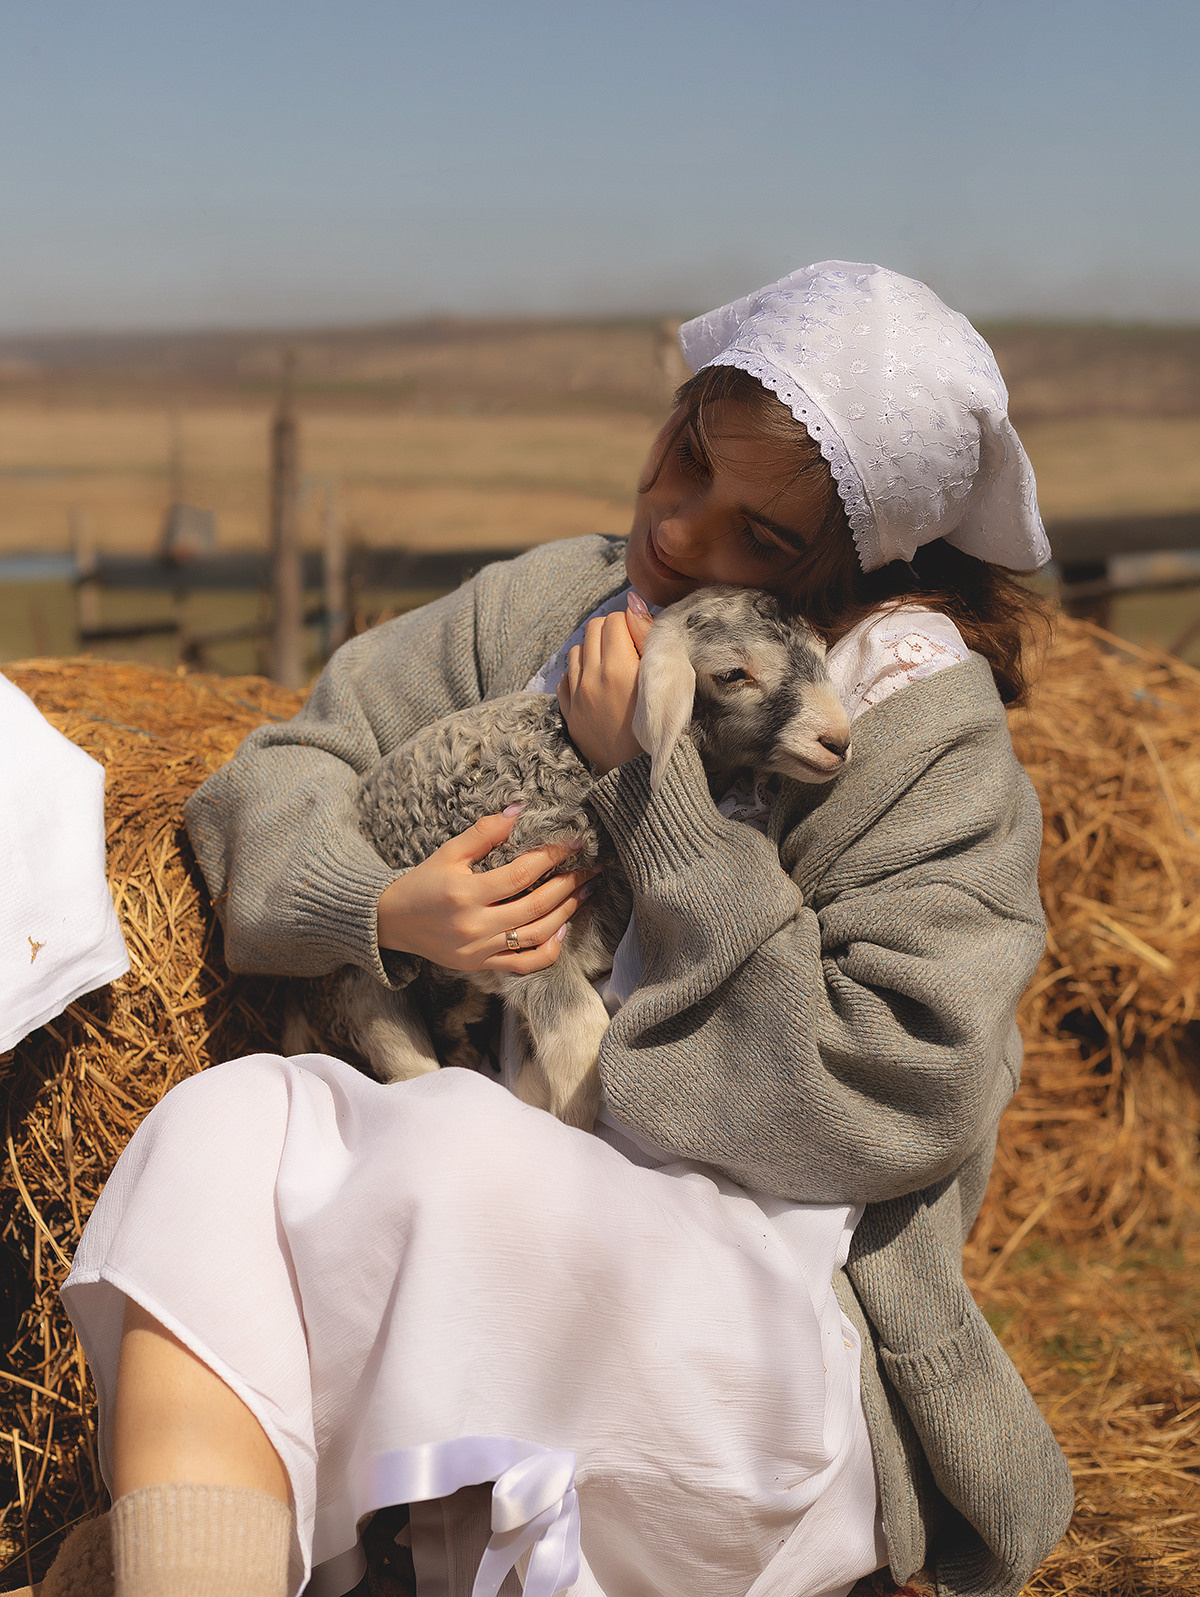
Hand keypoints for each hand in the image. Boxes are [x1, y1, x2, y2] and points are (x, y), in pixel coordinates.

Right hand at [376, 808, 599, 973]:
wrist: (392, 923)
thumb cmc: (422, 883)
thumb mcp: (448, 853)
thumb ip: (484, 832)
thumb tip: (519, 809)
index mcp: (465, 894)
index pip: (520, 874)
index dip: (551, 856)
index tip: (575, 841)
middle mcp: (474, 925)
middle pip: (535, 906)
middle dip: (569, 885)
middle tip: (590, 868)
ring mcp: (479, 950)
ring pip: (535, 936)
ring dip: (566, 913)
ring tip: (584, 892)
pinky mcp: (481, 965)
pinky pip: (523, 965)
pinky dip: (548, 950)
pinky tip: (562, 929)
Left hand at [556, 594, 654, 773]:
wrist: (639, 773)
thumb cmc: (662, 726)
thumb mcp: (664, 678)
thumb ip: (647, 637)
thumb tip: (633, 602)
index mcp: (619, 667)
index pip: (615, 620)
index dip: (631, 626)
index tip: (641, 642)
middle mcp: (592, 677)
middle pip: (593, 629)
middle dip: (610, 633)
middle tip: (627, 651)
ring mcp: (576, 695)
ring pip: (576, 651)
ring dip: (592, 652)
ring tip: (611, 669)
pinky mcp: (568, 711)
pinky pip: (565, 678)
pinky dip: (578, 676)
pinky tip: (596, 688)